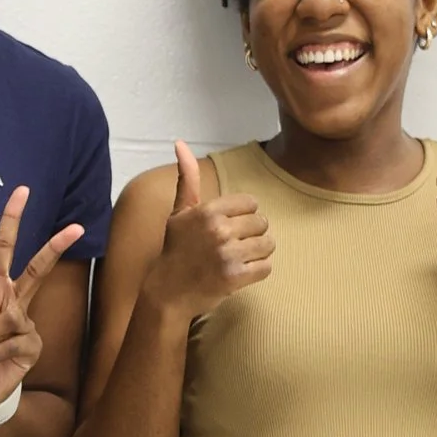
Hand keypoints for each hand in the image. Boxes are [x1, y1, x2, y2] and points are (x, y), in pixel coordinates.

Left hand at [0, 185, 83, 408]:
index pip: (3, 249)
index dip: (11, 221)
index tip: (22, 191)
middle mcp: (12, 302)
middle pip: (37, 270)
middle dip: (55, 248)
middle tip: (76, 226)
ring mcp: (25, 324)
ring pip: (13, 319)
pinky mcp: (32, 346)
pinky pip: (15, 343)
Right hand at [144, 140, 271, 318]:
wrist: (168, 292)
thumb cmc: (175, 250)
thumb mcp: (179, 213)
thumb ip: (187, 179)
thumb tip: (180, 143)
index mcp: (209, 211)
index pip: (251, 204)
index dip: (244, 216)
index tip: (230, 228)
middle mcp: (219, 230)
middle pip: (262, 223)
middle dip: (252, 235)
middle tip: (235, 246)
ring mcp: (229, 254)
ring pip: (268, 245)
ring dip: (258, 253)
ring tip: (240, 258)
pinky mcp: (236, 277)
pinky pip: (266, 267)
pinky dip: (258, 271)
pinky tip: (241, 273)